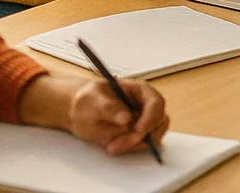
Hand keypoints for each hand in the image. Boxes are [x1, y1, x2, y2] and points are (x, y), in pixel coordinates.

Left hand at [17, 75, 169, 155]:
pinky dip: (132, 148)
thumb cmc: (87, 100)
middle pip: (159, 121)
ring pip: (154, 134)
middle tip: (119, 144)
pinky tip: (114, 145)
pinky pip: (144, 144)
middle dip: (142, 136)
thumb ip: (109, 107)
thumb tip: (127, 117)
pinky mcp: (139, 134)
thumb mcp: (93, 100)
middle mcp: (146, 105)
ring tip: (112, 145)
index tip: (138, 130)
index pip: (156, 103)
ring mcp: (144, 120)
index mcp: (140, 91)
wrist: (79, 111)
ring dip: (136, 144)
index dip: (150, 118)